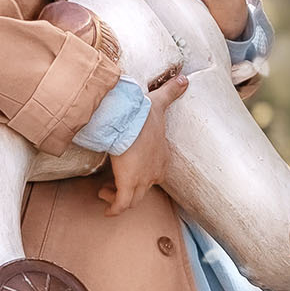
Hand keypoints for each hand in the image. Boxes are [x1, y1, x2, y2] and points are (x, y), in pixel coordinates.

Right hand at [97, 69, 186, 213]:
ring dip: (119, 199)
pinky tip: (106, 210)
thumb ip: (171, 93)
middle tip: (113, 184)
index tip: (130, 172)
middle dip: (129, 190)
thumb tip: (184, 80)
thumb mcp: (159, 103)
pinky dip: (114, 209)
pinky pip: (121, 205)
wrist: (129, 122)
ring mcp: (141, 181)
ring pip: (132, 200)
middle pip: (143, 190)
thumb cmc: (143, 115)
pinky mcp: (126, 185)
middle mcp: (154, 173)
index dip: (143, 176)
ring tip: (105, 192)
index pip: (155, 174)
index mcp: (162, 158)